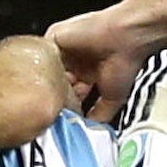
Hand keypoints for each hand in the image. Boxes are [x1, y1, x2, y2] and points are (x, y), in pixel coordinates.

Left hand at [48, 0, 166, 114]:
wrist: (125, 38)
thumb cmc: (125, 62)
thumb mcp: (112, 97)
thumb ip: (99, 114)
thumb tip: (89, 129)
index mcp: (86, 71)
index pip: (67, 92)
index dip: (65, 104)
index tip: (63, 115)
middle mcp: (74, 60)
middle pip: (55, 81)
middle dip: (55, 95)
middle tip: (56, 107)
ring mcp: (64, 49)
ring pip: (47, 69)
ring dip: (49, 82)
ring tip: (54, 92)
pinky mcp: (55, 37)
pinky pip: (41, 54)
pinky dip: (44, 67)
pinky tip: (51, 77)